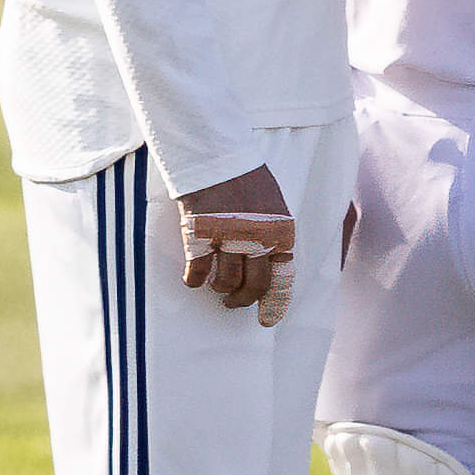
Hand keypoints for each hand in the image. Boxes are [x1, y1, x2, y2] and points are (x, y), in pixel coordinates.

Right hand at [178, 164, 297, 323]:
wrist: (216, 156)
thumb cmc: (245, 177)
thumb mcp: (273, 204)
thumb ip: (274, 232)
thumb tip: (271, 261)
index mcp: (279, 231)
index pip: (281, 278)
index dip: (273, 303)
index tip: (265, 318)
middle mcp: (258, 238)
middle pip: (255, 286)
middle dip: (242, 300)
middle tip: (232, 302)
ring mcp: (229, 238)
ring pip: (226, 282)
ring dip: (219, 288)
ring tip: (215, 285)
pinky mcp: (201, 236)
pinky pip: (197, 272)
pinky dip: (194, 280)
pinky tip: (192, 278)